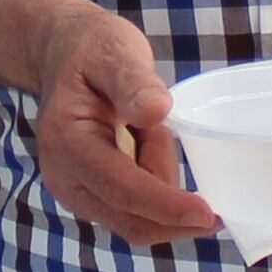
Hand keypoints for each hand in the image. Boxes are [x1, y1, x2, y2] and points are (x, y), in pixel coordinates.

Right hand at [7, 0, 214, 244]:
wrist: (64, 56)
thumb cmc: (93, 51)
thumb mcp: (115, 53)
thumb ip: (133, 83)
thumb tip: (155, 111)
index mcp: (67, 143)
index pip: (121, 188)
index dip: (165, 205)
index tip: (207, 214)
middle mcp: (65, 178)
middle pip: (132, 219)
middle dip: (175, 210)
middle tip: (196, 165)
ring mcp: (77, 193)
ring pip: (138, 220)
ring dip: (164, 190)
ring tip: (151, 133)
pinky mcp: (93, 197)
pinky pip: (137, 212)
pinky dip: (158, 193)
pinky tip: (149, 147)